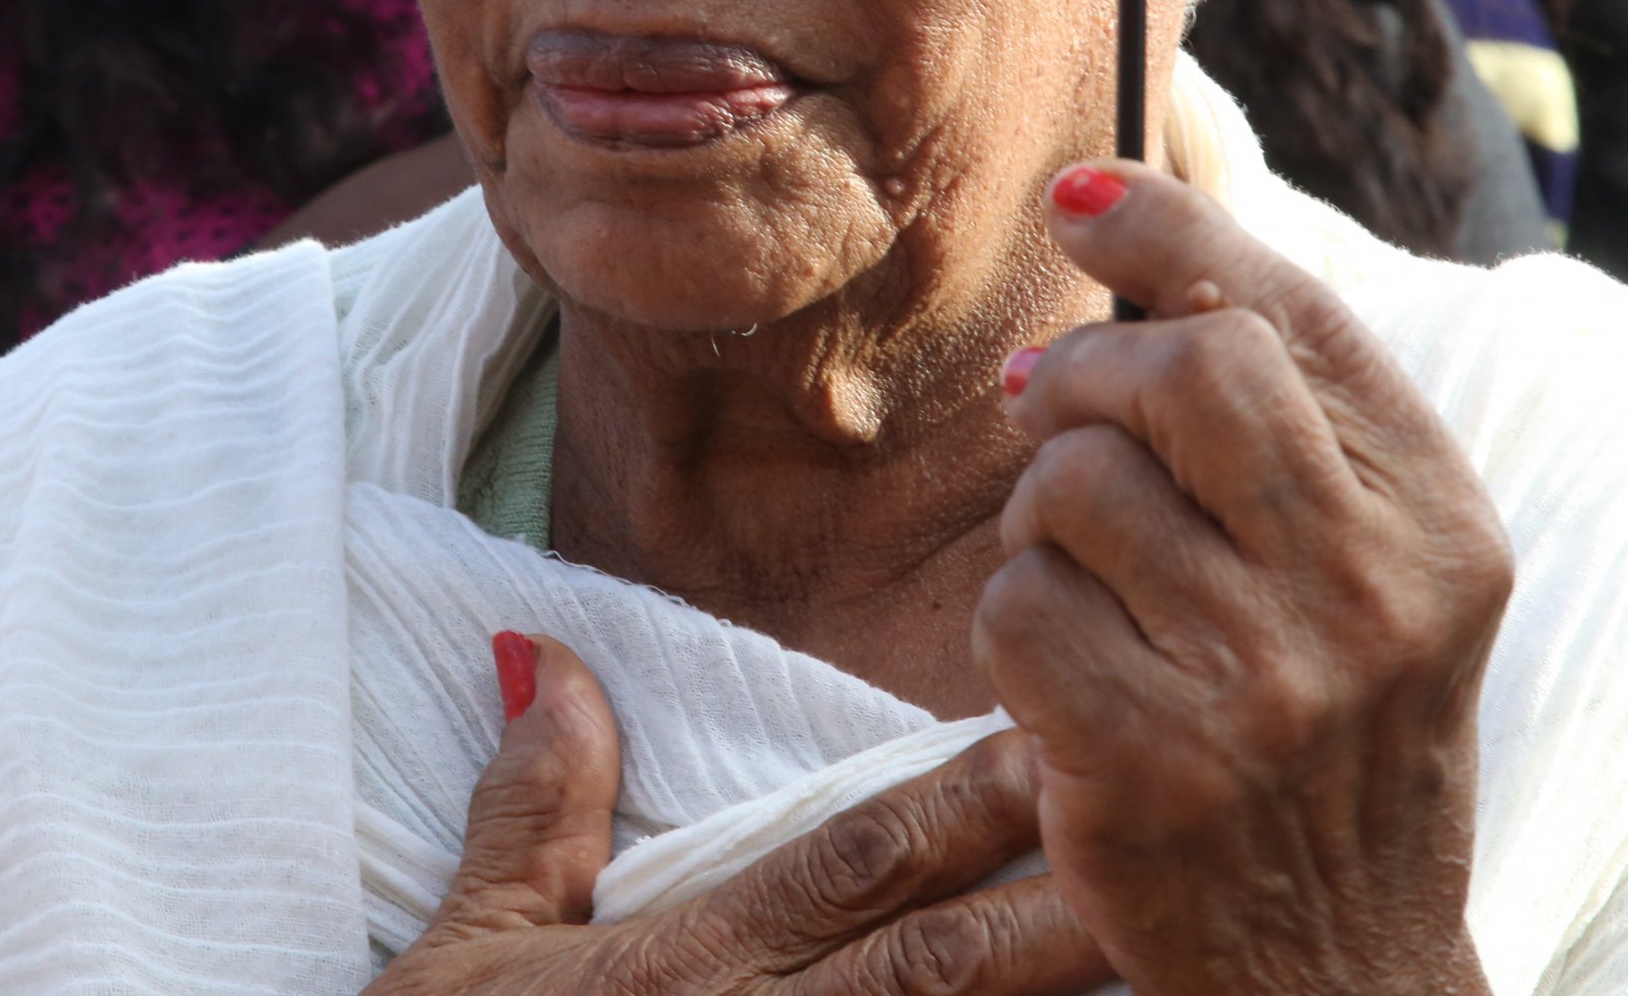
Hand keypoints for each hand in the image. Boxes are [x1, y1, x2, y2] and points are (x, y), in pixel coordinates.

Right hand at [370, 635, 1110, 995]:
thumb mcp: (456, 959)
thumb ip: (528, 816)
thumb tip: (561, 662)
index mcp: (682, 976)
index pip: (848, 867)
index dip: (958, 803)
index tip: (1051, 736)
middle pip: (938, 968)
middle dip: (1058, 897)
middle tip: (1172, 820)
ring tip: (1172, 957)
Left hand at [972, 165, 1510, 995]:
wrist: (1337, 973)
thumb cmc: (1329, 737)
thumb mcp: (1371, 573)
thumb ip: (1282, 414)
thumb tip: (1101, 228)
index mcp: (1442, 526)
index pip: (1297, 316)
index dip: (1173, 233)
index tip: (1083, 198)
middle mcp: (1371, 595)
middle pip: (1184, 372)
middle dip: (1087, 375)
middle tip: (1055, 417)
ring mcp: (1262, 685)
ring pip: (1075, 482)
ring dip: (1041, 514)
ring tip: (1085, 578)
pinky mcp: (1149, 763)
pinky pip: (1014, 603)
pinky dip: (1011, 623)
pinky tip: (1064, 676)